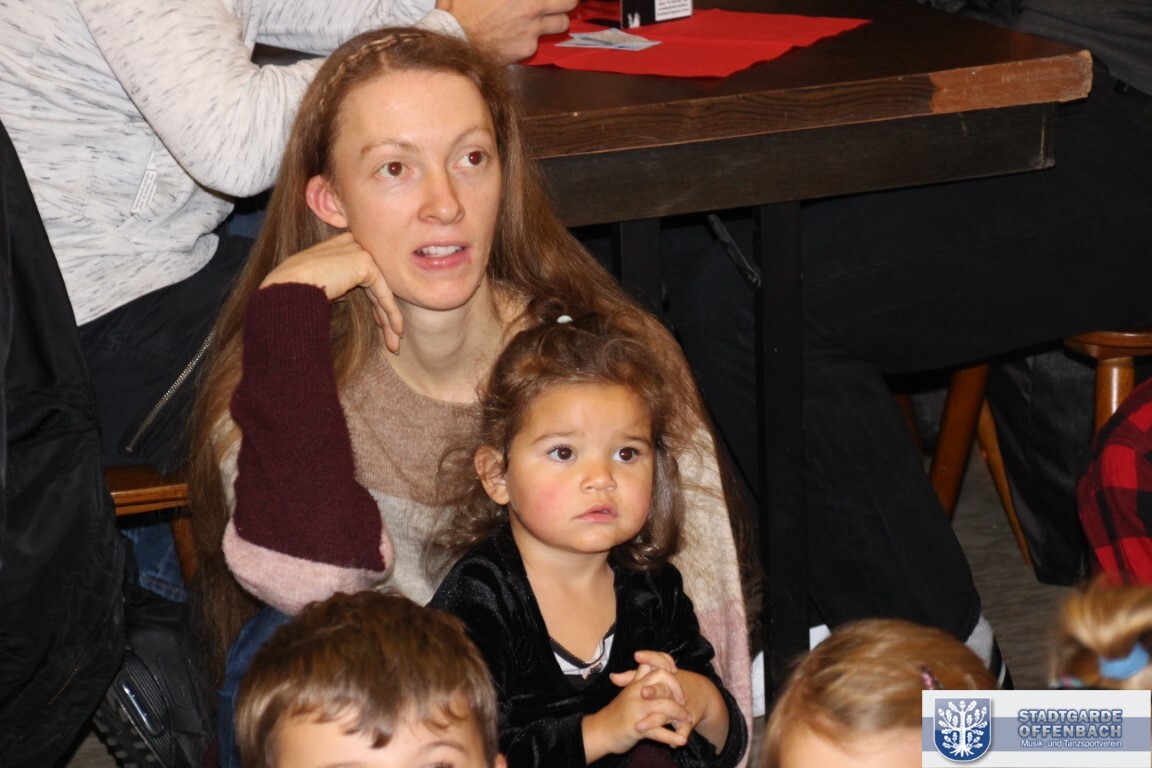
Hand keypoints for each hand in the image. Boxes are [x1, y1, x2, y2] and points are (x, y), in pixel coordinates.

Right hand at [260, 232, 403, 351]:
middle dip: (383, 314)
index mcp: (338, 246)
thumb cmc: (294, 289)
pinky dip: (390, 313)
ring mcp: (358, 251)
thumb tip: (349, 294)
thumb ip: (338, 284)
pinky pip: (383, 293)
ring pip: (381, 290)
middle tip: (392, 337)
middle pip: (375, 284)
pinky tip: (395, 331)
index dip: (374, 302)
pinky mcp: (364, 262)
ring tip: (394, 344)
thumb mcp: (321, 284)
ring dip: (388, 319)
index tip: (378, 324)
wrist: (287, 287)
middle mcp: (351, 244)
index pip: (364, 275)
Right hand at [438, 0, 576, 62]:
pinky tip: (518, 35)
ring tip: (544, 18)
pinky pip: (540, 42)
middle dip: (566, 1)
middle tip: (560, 2)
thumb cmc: (463, 8)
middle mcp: (533, 6)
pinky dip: (533, 38)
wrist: (454, 39)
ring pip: (562, 23)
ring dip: (557, 19)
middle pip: (570, 2)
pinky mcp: (527, 49)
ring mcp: (533, 28)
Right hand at [582, 654, 691, 760]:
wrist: (601, 730)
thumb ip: (639, 677)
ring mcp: (637, 709)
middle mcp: (636, 692)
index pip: (652, 662)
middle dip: (677, 687)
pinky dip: (672, 737)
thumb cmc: (619, 711)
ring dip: (679, 713)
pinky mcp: (638, 729)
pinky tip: (682, 741)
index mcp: (635, 682)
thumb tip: (652, 663)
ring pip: (664, 705)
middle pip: (661, 677)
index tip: (674, 670)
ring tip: (688, 719)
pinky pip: (658, 732)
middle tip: (683, 700)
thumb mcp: (629, 690)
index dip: (665, 662)